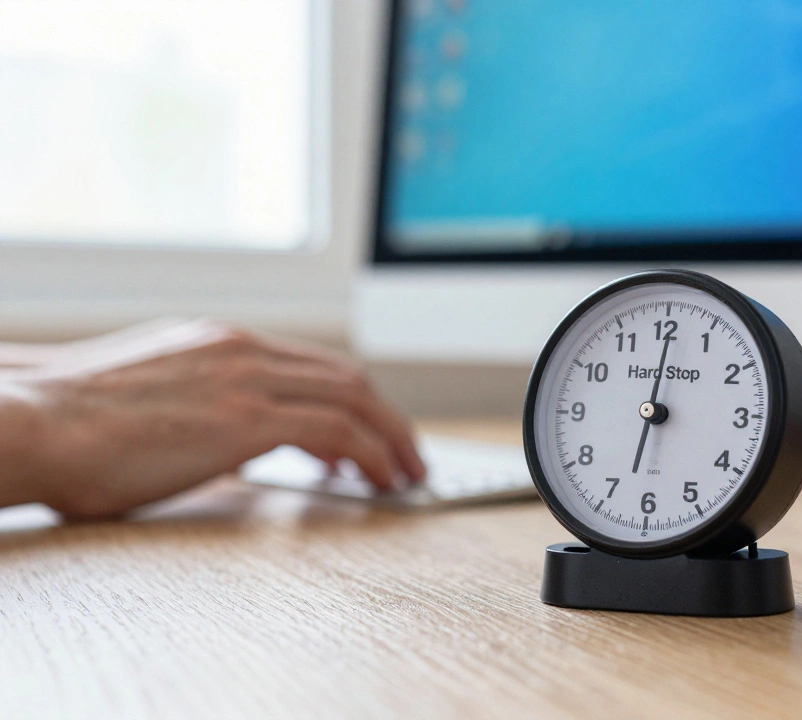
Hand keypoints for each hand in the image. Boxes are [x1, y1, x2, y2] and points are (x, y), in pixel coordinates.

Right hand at [0, 320, 424, 517]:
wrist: (28, 420)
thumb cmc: (69, 425)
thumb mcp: (152, 403)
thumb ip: (204, 413)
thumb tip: (235, 452)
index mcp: (220, 342)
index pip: (313, 365)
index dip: (354, 401)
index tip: (370, 434)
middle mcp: (241, 349)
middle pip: (346, 376)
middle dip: (387, 418)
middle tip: (407, 455)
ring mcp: (246, 377)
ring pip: (354, 397)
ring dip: (391, 438)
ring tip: (405, 473)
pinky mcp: (245, 417)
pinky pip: (337, 431)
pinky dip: (370, 455)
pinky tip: (375, 482)